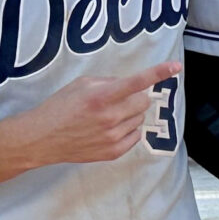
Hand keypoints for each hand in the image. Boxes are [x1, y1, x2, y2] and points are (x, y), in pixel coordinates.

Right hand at [8, 62, 177, 167]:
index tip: (175, 67)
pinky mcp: (113, 152)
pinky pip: (135, 136)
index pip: (137, 82)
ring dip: (129, 114)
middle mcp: (110, 117)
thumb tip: (129, 85)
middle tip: (117, 99)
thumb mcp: (81, 84)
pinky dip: (127, 129)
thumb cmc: (60, 107)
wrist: (43, 138)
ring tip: (106, 116)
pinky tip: (108, 129)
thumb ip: (109, 81)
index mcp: (101, 96)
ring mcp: (113, 137)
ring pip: (139, 119)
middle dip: (135, 97)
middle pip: (143, 102)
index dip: (159, 73)